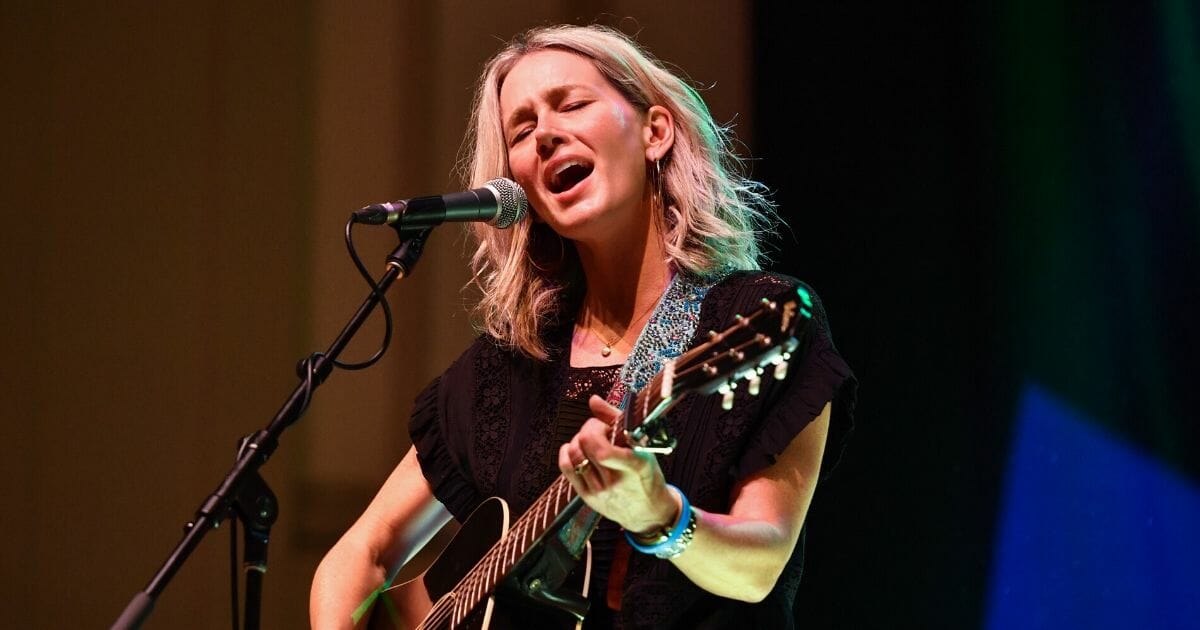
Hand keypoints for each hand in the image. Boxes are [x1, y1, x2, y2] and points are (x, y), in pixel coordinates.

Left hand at [558, 395, 679, 534]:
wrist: (648, 511)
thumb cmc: (647, 475)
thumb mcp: (643, 446)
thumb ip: (616, 419)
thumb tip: (593, 400)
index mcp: (633, 466)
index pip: (602, 450)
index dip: (596, 429)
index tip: (605, 425)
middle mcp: (614, 480)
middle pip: (584, 446)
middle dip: (588, 429)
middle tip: (599, 430)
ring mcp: (598, 490)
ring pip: (573, 455)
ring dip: (578, 440)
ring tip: (591, 441)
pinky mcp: (586, 496)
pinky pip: (566, 468)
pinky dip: (567, 452)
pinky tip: (577, 449)